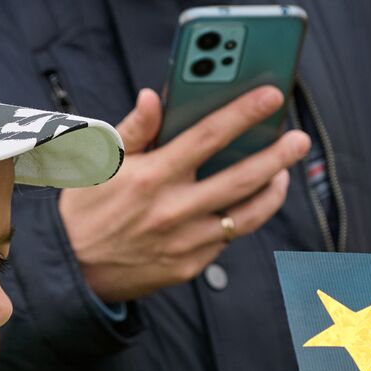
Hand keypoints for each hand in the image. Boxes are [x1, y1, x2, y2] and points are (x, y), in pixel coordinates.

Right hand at [58, 86, 310, 303]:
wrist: (71, 274)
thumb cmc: (84, 211)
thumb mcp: (98, 163)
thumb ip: (133, 130)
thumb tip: (155, 97)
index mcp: (152, 177)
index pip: (208, 136)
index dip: (244, 113)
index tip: (272, 96)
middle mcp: (174, 210)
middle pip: (242, 178)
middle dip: (278, 155)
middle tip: (299, 139)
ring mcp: (186, 242)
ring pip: (247, 215)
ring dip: (273, 191)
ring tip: (283, 173)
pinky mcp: (189, 266)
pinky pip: (226, 239)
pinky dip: (241, 218)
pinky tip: (248, 202)